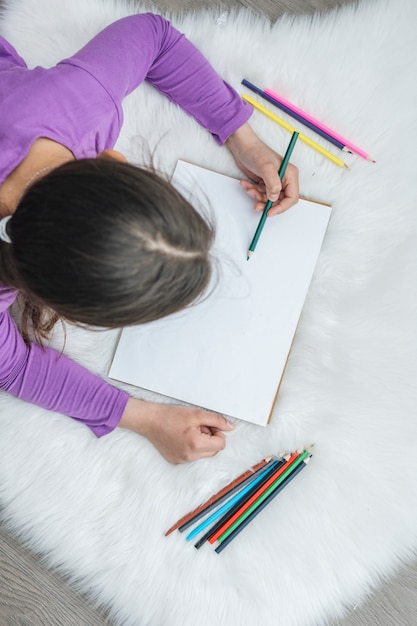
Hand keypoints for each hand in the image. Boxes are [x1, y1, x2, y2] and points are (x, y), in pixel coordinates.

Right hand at [118, 397, 234, 463]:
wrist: (149, 420)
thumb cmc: (170, 416)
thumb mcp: (196, 414)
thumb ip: (216, 420)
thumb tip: (231, 427)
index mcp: (196, 445)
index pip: (221, 444)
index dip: (217, 432)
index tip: (207, 425)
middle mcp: (189, 456)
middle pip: (213, 451)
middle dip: (210, 438)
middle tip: (198, 427)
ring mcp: (182, 460)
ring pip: (203, 454)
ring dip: (201, 443)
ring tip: (188, 431)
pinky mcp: (175, 461)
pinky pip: (191, 456)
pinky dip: (191, 447)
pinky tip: (181, 437)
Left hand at [225, 122, 298, 215]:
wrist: (243, 147)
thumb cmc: (256, 152)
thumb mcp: (266, 168)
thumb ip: (272, 184)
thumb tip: (274, 198)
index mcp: (290, 175)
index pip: (292, 197)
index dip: (282, 207)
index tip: (270, 212)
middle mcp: (284, 180)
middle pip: (279, 201)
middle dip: (267, 204)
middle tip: (256, 204)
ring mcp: (274, 182)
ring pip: (268, 199)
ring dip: (257, 197)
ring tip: (249, 189)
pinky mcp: (264, 183)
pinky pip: (260, 194)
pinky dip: (253, 192)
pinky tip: (247, 185)